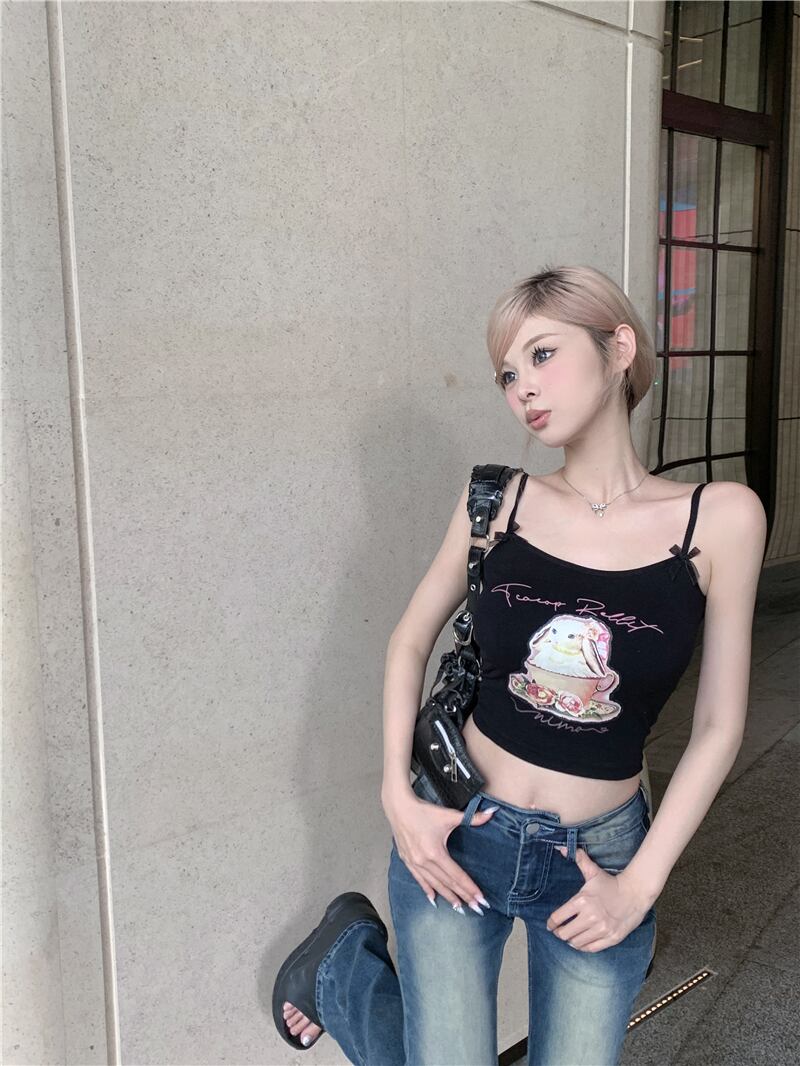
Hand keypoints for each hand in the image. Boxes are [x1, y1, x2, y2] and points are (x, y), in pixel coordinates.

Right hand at [386, 790, 496, 914]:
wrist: (399, 807)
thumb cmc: (423, 811)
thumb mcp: (449, 815)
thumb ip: (472, 817)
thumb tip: (493, 812)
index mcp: (435, 853)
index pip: (457, 875)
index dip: (470, 888)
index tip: (481, 899)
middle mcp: (424, 861)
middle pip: (448, 883)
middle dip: (464, 896)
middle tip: (477, 908)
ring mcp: (414, 863)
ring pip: (434, 884)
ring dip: (447, 896)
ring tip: (459, 908)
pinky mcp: (407, 861)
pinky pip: (419, 880)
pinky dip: (427, 890)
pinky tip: (434, 899)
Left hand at [546, 846, 650, 951]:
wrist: (635, 893)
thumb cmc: (611, 883)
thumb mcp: (593, 871)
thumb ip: (578, 860)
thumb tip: (561, 847)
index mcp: (582, 901)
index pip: (558, 918)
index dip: (551, 923)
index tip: (550, 925)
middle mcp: (590, 916)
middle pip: (565, 933)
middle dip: (560, 933)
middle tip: (559, 931)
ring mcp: (602, 929)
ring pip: (577, 943)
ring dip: (571, 941)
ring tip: (570, 937)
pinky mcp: (611, 938)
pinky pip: (591, 948)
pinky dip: (583, 947)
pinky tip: (581, 942)